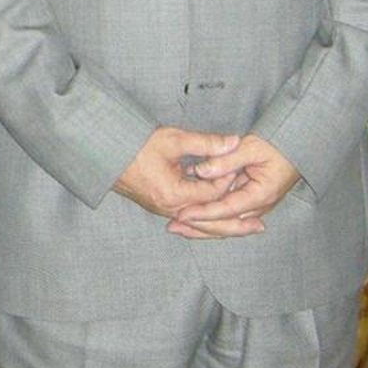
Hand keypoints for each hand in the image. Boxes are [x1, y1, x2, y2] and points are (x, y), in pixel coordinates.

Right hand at [114, 127, 245, 220]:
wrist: (106, 155)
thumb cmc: (136, 146)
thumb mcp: (173, 140)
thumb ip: (206, 143)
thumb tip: (233, 142)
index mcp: (174, 194)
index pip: (213, 193)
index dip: (229, 181)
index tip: (240, 169)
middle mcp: (170, 209)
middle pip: (210, 222)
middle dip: (236, 225)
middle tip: (260, 225)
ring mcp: (164, 211)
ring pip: (200, 225)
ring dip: (224, 227)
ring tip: (246, 228)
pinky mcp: (162, 208)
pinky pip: (190, 220)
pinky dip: (207, 222)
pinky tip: (219, 220)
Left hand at [167, 133, 300, 238]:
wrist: (296, 145)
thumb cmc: (277, 144)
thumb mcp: (251, 147)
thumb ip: (226, 159)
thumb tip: (202, 171)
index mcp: (262, 194)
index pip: (227, 209)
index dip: (203, 213)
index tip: (182, 214)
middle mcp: (260, 206)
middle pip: (225, 223)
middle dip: (198, 227)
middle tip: (172, 227)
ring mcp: (256, 206)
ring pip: (226, 223)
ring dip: (201, 226)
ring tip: (176, 228)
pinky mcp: (250, 202)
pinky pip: (228, 215)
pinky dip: (210, 218)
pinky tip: (192, 219)